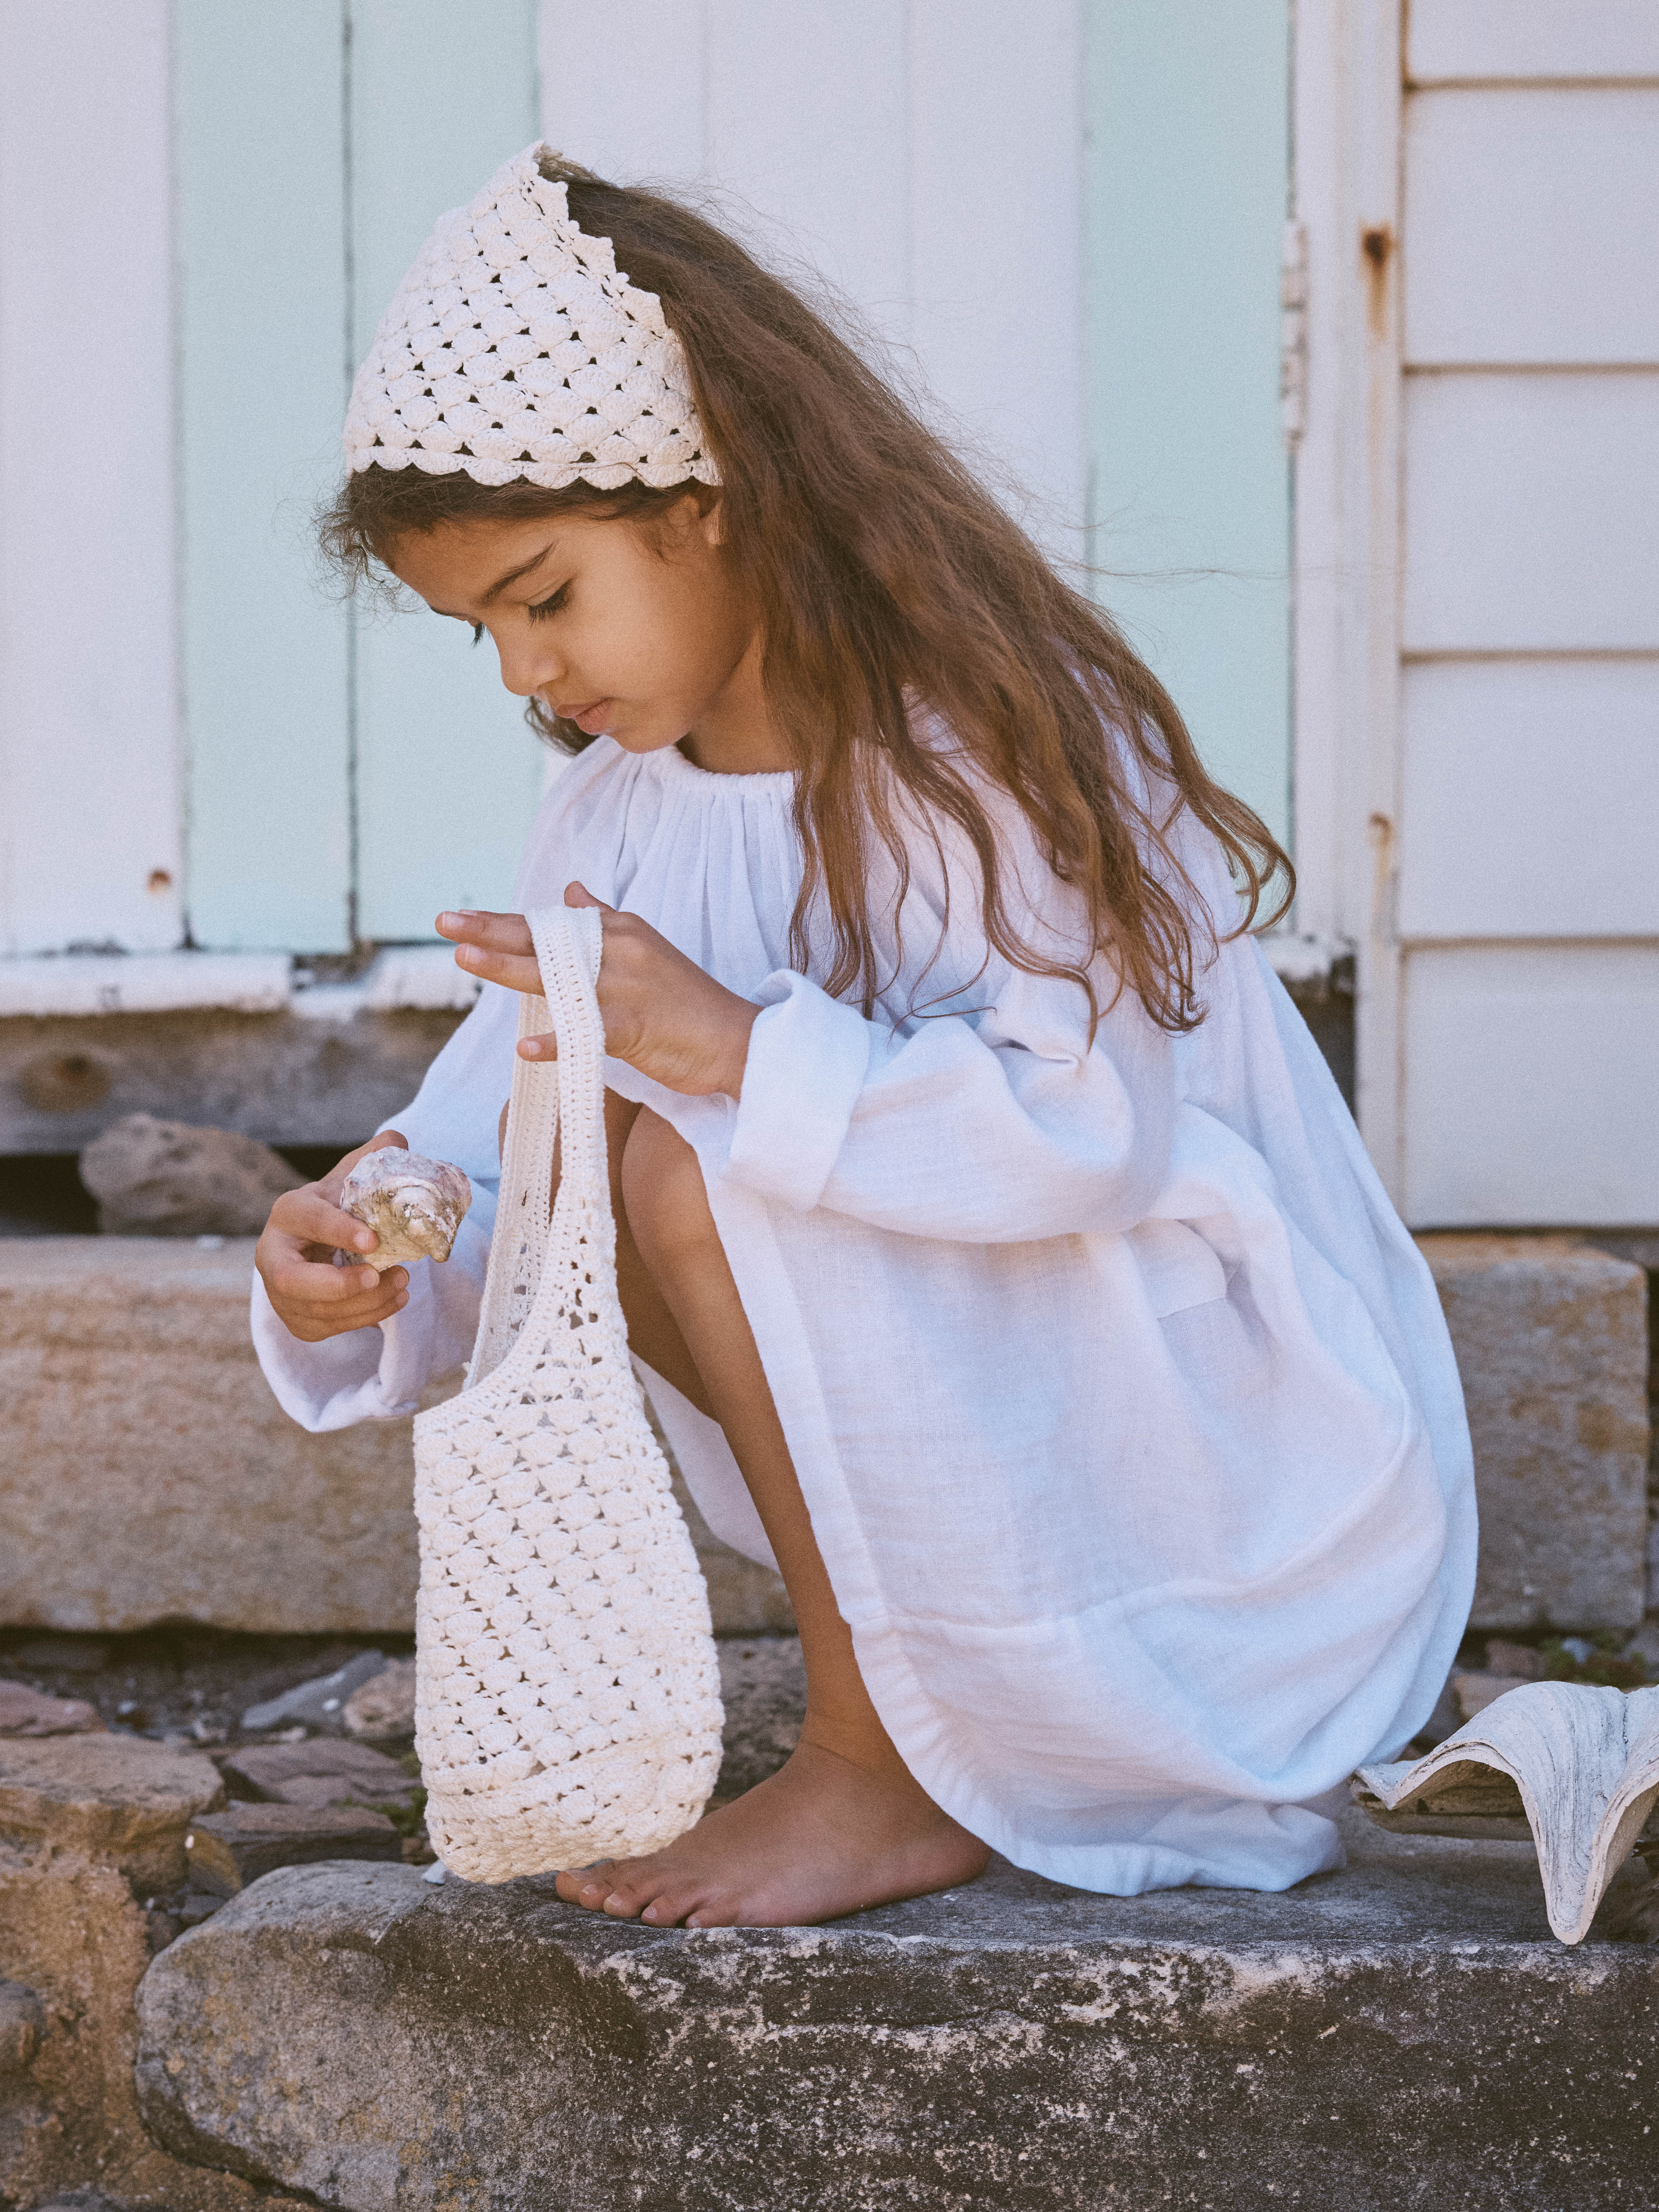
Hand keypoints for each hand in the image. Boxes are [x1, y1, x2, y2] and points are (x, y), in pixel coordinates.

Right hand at [255, 1131, 411, 1342]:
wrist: (318, 1245)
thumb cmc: (338, 1208)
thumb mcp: (350, 1181)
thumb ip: (373, 1159)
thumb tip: (396, 1140)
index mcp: (288, 1213)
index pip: (307, 1220)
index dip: (337, 1230)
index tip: (374, 1239)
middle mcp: (273, 1256)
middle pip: (291, 1280)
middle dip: (337, 1284)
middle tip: (379, 1276)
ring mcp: (280, 1294)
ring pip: (317, 1309)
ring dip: (365, 1302)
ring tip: (403, 1282)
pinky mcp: (298, 1321)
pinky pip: (330, 1326)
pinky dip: (367, 1316)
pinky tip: (395, 1299)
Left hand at [437, 885, 758, 1097]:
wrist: (738, 1040)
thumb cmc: (687, 1002)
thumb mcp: (647, 949)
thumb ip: (607, 921)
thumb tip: (573, 892)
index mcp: (619, 932)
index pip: (550, 925)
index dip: (502, 922)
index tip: (457, 918)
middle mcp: (619, 951)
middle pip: (545, 941)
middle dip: (491, 931)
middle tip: (444, 922)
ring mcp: (626, 989)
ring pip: (557, 978)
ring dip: (509, 968)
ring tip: (466, 960)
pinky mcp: (635, 1027)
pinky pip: (587, 1034)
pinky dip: (557, 1041)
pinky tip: (524, 1047)